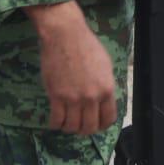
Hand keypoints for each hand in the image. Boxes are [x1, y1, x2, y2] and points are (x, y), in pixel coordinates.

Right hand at [26, 1, 117, 134]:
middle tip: (79, 124)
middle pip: (90, 127)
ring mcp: (73, 98)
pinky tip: (56, 119)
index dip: (102, 125)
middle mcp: (92, 96)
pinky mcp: (56, 96)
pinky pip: (56, 121)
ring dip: (69, 127)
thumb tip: (104, 100)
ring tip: (67, 120)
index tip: (96, 124)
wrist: (65, 35)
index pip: (108, 119)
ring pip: (72, 127)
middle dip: (85, 129)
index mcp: (107, 88)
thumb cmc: (86, 45)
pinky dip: (56, 124)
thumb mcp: (105, 65)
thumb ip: (105, 85)